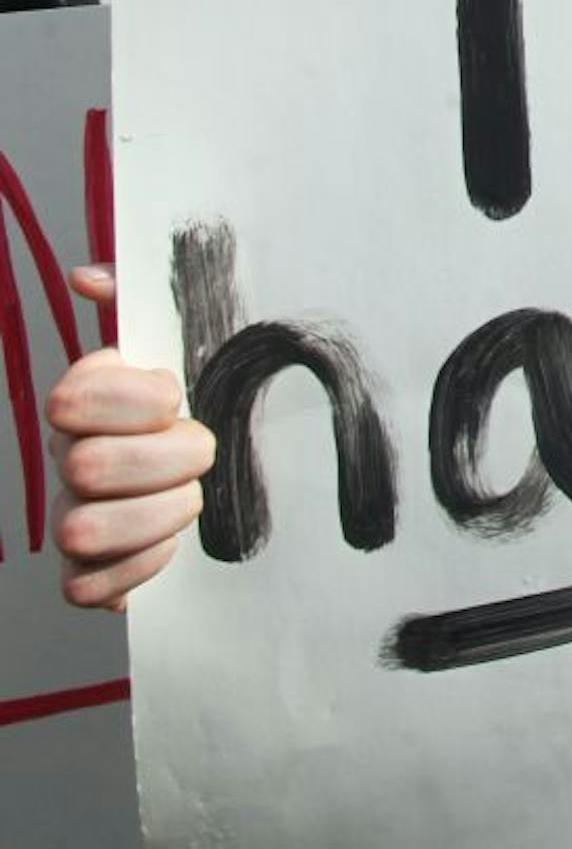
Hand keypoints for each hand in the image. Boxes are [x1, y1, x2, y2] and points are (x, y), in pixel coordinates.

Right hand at [47, 265, 213, 609]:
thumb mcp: (182, 337)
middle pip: (87, 467)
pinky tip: (168, 543)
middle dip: (166, 459)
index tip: (173, 396)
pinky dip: (140, 568)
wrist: (214, 473)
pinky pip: (88, 586)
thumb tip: (87, 276)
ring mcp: (69, 516)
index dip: (136, 400)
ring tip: (187, 497)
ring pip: (82, 530)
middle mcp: (65, 458)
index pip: (71, 397)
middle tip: (201, 449)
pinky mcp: (86, 573)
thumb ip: (136, 293)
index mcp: (83, 398)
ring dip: (158, 515)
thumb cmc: (194, 401)